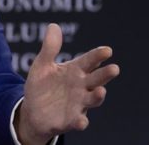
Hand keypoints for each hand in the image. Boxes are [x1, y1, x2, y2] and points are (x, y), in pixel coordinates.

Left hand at [16, 23, 119, 144]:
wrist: (33, 111)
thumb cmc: (42, 85)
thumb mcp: (42, 65)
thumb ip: (50, 48)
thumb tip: (53, 26)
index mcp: (75, 70)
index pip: (89, 61)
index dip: (98, 55)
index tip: (107, 50)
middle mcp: (81, 87)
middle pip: (96, 79)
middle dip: (105, 74)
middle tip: (114, 68)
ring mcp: (78, 104)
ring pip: (92, 99)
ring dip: (97, 96)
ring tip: (101, 91)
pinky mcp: (71, 120)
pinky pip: (78, 121)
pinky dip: (81, 121)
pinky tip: (81, 121)